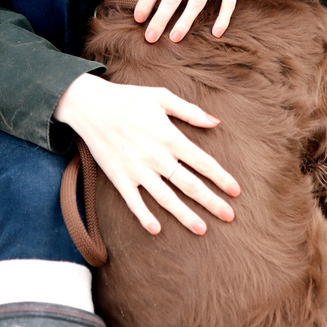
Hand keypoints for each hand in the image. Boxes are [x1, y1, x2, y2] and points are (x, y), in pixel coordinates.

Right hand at [54, 73, 239, 235]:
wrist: (91, 106)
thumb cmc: (129, 99)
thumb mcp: (161, 96)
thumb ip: (190, 111)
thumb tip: (215, 122)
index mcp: (169, 136)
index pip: (202, 162)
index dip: (221, 178)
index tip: (236, 191)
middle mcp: (156, 157)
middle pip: (189, 185)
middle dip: (211, 202)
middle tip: (229, 216)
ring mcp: (137, 170)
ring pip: (166, 199)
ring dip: (185, 215)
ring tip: (202, 229)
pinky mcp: (120, 178)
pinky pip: (134, 202)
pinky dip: (144, 216)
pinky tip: (156, 229)